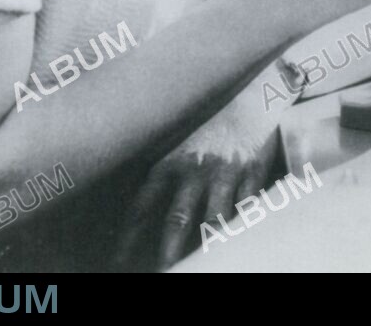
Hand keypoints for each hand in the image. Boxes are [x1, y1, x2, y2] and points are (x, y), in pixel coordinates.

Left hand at [114, 128, 283, 270]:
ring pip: (214, 219)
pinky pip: (247, 207)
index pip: (143, 205)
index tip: (118, 262)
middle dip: (168, 252)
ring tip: (206, 264)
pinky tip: (237, 243)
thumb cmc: (212, 127)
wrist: (251, 98)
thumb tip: (144, 216)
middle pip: (177, 218)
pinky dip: (242, 228)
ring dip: (207, 246)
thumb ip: (165, 177)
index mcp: (171, 163)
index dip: (129, 237)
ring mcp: (225, 171)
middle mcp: (195, 169)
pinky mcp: (252, 172)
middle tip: (163, 272)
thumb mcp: (181, 146)